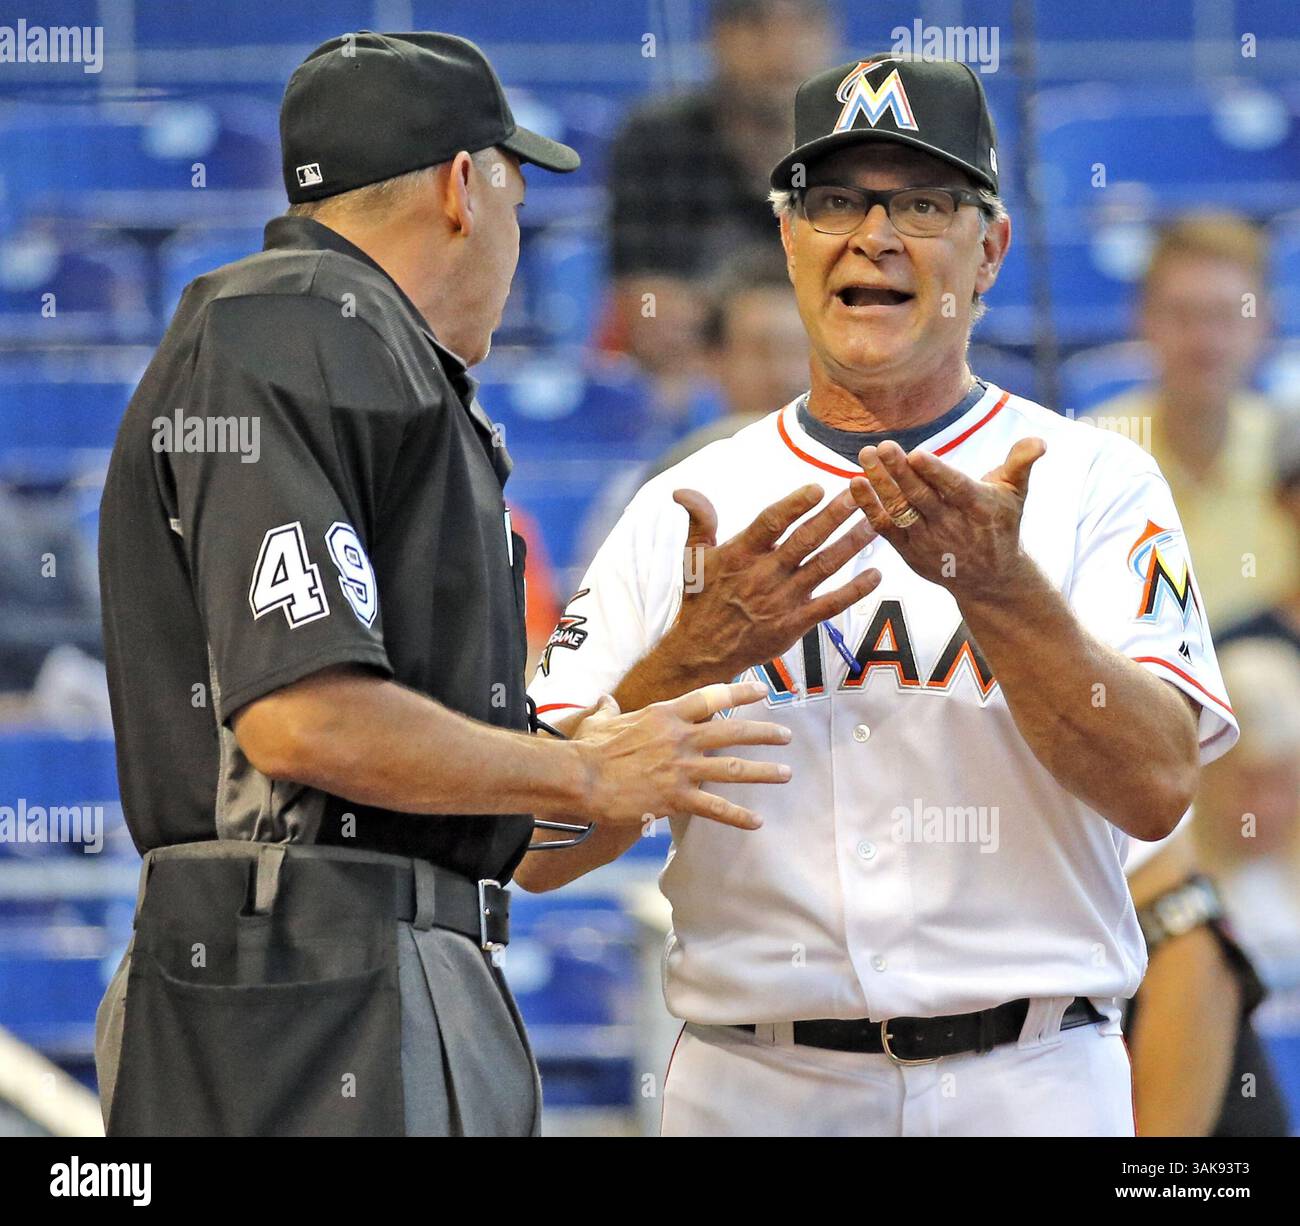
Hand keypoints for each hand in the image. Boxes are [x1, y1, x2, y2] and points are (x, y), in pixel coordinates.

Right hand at [570, 681, 791, 830]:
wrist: (580, 777)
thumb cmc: (588, 749)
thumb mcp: (601, 721)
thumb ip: (608, 709)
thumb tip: (603, 699)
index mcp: (665, 715)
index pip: (711, 696)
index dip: (739, 692)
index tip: (762, 689)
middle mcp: (680, 738)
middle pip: (732, 731)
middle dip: (763, 733)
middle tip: (786, 735)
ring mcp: (681, 768)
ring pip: (732, 769)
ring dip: (763, 771)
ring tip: (785, 773)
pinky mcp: (676, 797)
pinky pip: (715, 808)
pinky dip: (738, 816)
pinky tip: (757, 822)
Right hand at [667, 484, 881, 682]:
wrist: (702, 651)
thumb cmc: (701, 599)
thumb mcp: (693, 557)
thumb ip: (699, 520)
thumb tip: (683, 491)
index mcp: (739, 554)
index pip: (770, 523)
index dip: (794, 505)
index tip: (818, 487)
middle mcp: (764, 575)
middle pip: (805, 540)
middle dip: (834, 515)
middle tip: (859, 494)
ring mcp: (782, 600)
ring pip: (824, 567)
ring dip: (851, 544)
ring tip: (874, 523)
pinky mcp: (794, 624)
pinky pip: (830, 605)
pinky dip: (854, 590)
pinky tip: (875, 574)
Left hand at [849, 437, 1045, 602]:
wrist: (990, 579)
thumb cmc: (1001, 526)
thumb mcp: (1016, 495)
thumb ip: (1021, 464)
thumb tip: (1039, 441)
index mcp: (978, 508)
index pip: (955, 488)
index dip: (936, 473)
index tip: (917, 454)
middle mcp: (951, 525)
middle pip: (921, 497)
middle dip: (900, 472)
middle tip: (881, 446)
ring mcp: (927, 540)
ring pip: (901, 510)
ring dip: (880, 485)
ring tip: (865, 458)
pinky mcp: (908, 550)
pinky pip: (886, 528)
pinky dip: (870, 508)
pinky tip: (855, 484)